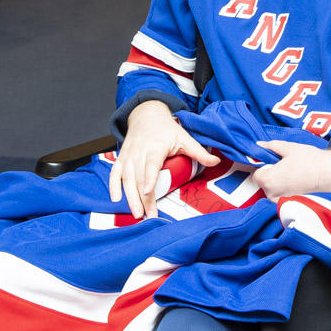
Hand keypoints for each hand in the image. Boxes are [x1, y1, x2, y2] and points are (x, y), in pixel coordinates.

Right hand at [109, 100, 219, 219]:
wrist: (147, 114)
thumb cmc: (166, 129)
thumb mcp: (184, 137)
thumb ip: (199, 151)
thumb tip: (217, 161)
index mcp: (156, 146)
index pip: (151, 164)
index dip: (149, 178)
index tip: (148, 192)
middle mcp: (140, 151)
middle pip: (139, 177)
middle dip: (142, 197)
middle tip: (147, 215)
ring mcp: (129, 154)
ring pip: (126, 178)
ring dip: (129, 196)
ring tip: (136, 213)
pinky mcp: (122, 157)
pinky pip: (115, 172)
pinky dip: (113, 185)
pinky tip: (116, 199)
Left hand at [250, 140, 330, 198]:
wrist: (330, 173)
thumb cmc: (309, 160)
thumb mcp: (287, 148)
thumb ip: (270, 146)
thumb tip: (259, 145)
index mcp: (268, 180)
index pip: (255, 174)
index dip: (262, 165)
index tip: (272, 160)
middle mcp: (272, 194)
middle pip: (262, 182)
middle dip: (269, 172)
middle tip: (283, 163)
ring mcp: (281, 200)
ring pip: (271, 188)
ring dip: (276, 179)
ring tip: (291, 170)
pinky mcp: (290, 203)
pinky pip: (280, 193)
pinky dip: (284, 186)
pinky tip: (295, 178)